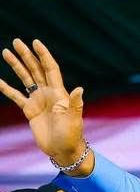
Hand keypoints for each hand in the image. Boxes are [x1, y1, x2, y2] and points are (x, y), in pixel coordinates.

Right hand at [0, 38, 90, 171]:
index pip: (50, 69)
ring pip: (26, 79)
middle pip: (36, 69)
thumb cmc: (71, 136)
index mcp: (59, 93)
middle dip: (27, 55)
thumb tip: (80, 89)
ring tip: (6, 52)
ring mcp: (38, 101)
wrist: (63, 150)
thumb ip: (75, 104)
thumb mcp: (74, 119)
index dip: (43, 56)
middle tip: (16, 41)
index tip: (35, 42)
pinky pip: (16, 96)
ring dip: (17, 66)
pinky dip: (7, 88)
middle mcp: (48, 94)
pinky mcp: (30, 110)